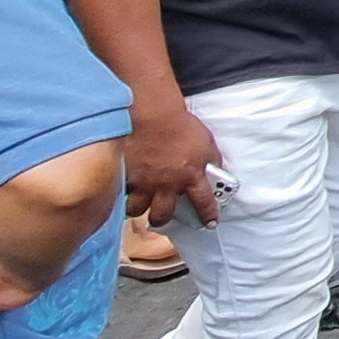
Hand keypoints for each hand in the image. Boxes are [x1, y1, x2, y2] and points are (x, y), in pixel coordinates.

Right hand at [123, 97, 223, 227]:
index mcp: (190, 177)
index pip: (203, 203)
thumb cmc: (182, 125)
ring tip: (139, 204)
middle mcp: (166, 185)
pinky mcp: (125, 174)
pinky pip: (120, 191)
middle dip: (162, 219)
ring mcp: (143, 182)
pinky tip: (121, 189)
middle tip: (161, 216)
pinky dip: (121, 192)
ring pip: (136, 209)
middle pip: (162, 215)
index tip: (209, 224)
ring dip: (138, 208)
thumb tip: (218, 171)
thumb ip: (212, 160)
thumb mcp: (207, 143)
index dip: (208, 215)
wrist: (154, 115)